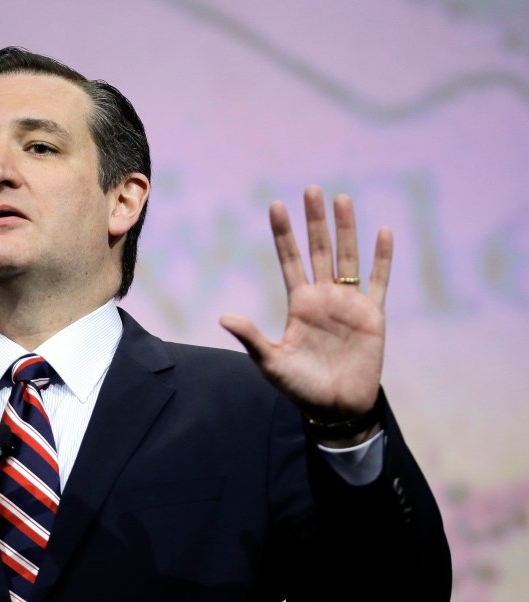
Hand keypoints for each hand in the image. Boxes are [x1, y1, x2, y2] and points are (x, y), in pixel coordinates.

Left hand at [219, 185, 389, 426]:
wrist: (336, 408)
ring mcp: (349, 304)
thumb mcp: (271, 362)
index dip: (283, 234)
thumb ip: (251, 338)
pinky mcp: (372, 315)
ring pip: (348, 257)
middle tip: (311, 189)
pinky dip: (382, 258)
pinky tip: (383, 232)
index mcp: (299, 304)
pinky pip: (379, 281)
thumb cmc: (301, 387)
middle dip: (314, 221)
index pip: (289, 260)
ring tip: (342, 199)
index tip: (275, 205)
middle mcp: (324, 297)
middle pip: (318, 250)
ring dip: (346, 229)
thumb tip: (224, 317)